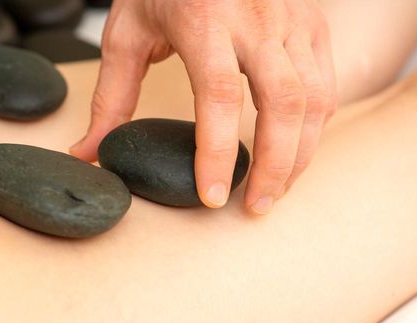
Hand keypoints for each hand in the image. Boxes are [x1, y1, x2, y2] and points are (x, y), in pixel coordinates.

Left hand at [69, 0, 336, 213]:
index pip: (219, 95)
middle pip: (283, 103)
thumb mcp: (128, 31)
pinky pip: (327, 85)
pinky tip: (296, 152)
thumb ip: (112, 97)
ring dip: (301, 154)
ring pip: (314, 100)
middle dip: (276, 166)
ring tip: (277, 190)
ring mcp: (292, 20)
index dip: (219, 152)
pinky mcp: (313, 25)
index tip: (212, 196)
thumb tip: (89, 155)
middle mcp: (257, 18)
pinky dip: (316, 127)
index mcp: (204, 19)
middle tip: (255, 208)